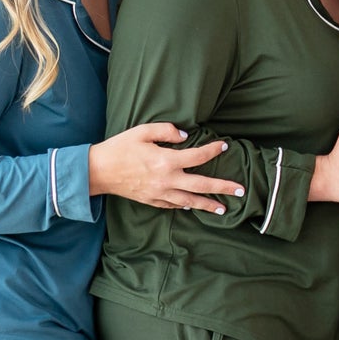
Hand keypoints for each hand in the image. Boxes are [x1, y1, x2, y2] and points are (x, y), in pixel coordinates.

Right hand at [88, 123, 240, 213]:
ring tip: (223, 208)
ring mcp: (160, 193)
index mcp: (166, 160)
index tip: (224, 147)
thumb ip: (167, 130)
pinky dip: (186, 206)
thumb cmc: (119, 148)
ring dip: (208, 205)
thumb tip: (185, 136)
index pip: (198, 156)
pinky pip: (174, 205)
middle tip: (241, 190)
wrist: (97, 171)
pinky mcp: (152, 201)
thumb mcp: (142, 131)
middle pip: (202, 185)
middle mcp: (167, 180)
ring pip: (191, 201)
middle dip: (223, 187)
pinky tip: (194, 206)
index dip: (213, 150)